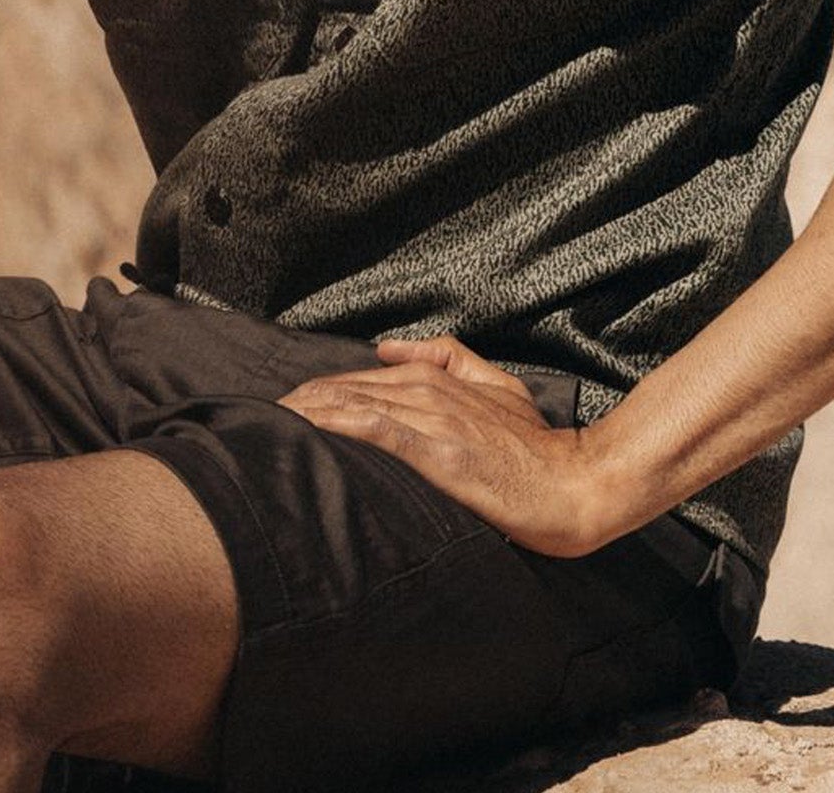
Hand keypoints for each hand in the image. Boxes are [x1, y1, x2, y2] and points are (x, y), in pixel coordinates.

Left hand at [276, 333, 609, 556]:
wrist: (575, 485)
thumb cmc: (536, 447)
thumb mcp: (496, 386)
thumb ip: (445, 357)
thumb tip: (388, 348)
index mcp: (437, 380)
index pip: (360, 382)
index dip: (317, 393)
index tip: (282, 406)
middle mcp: (428, 394)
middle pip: (346, 391)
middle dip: (300, 403)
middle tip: (258, 418)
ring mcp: (433, 422)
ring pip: (355, 407)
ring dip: (308, 413)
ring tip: (270, 424)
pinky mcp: (439, 454)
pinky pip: (379, 432)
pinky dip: (341, 427)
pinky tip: (313, 431)